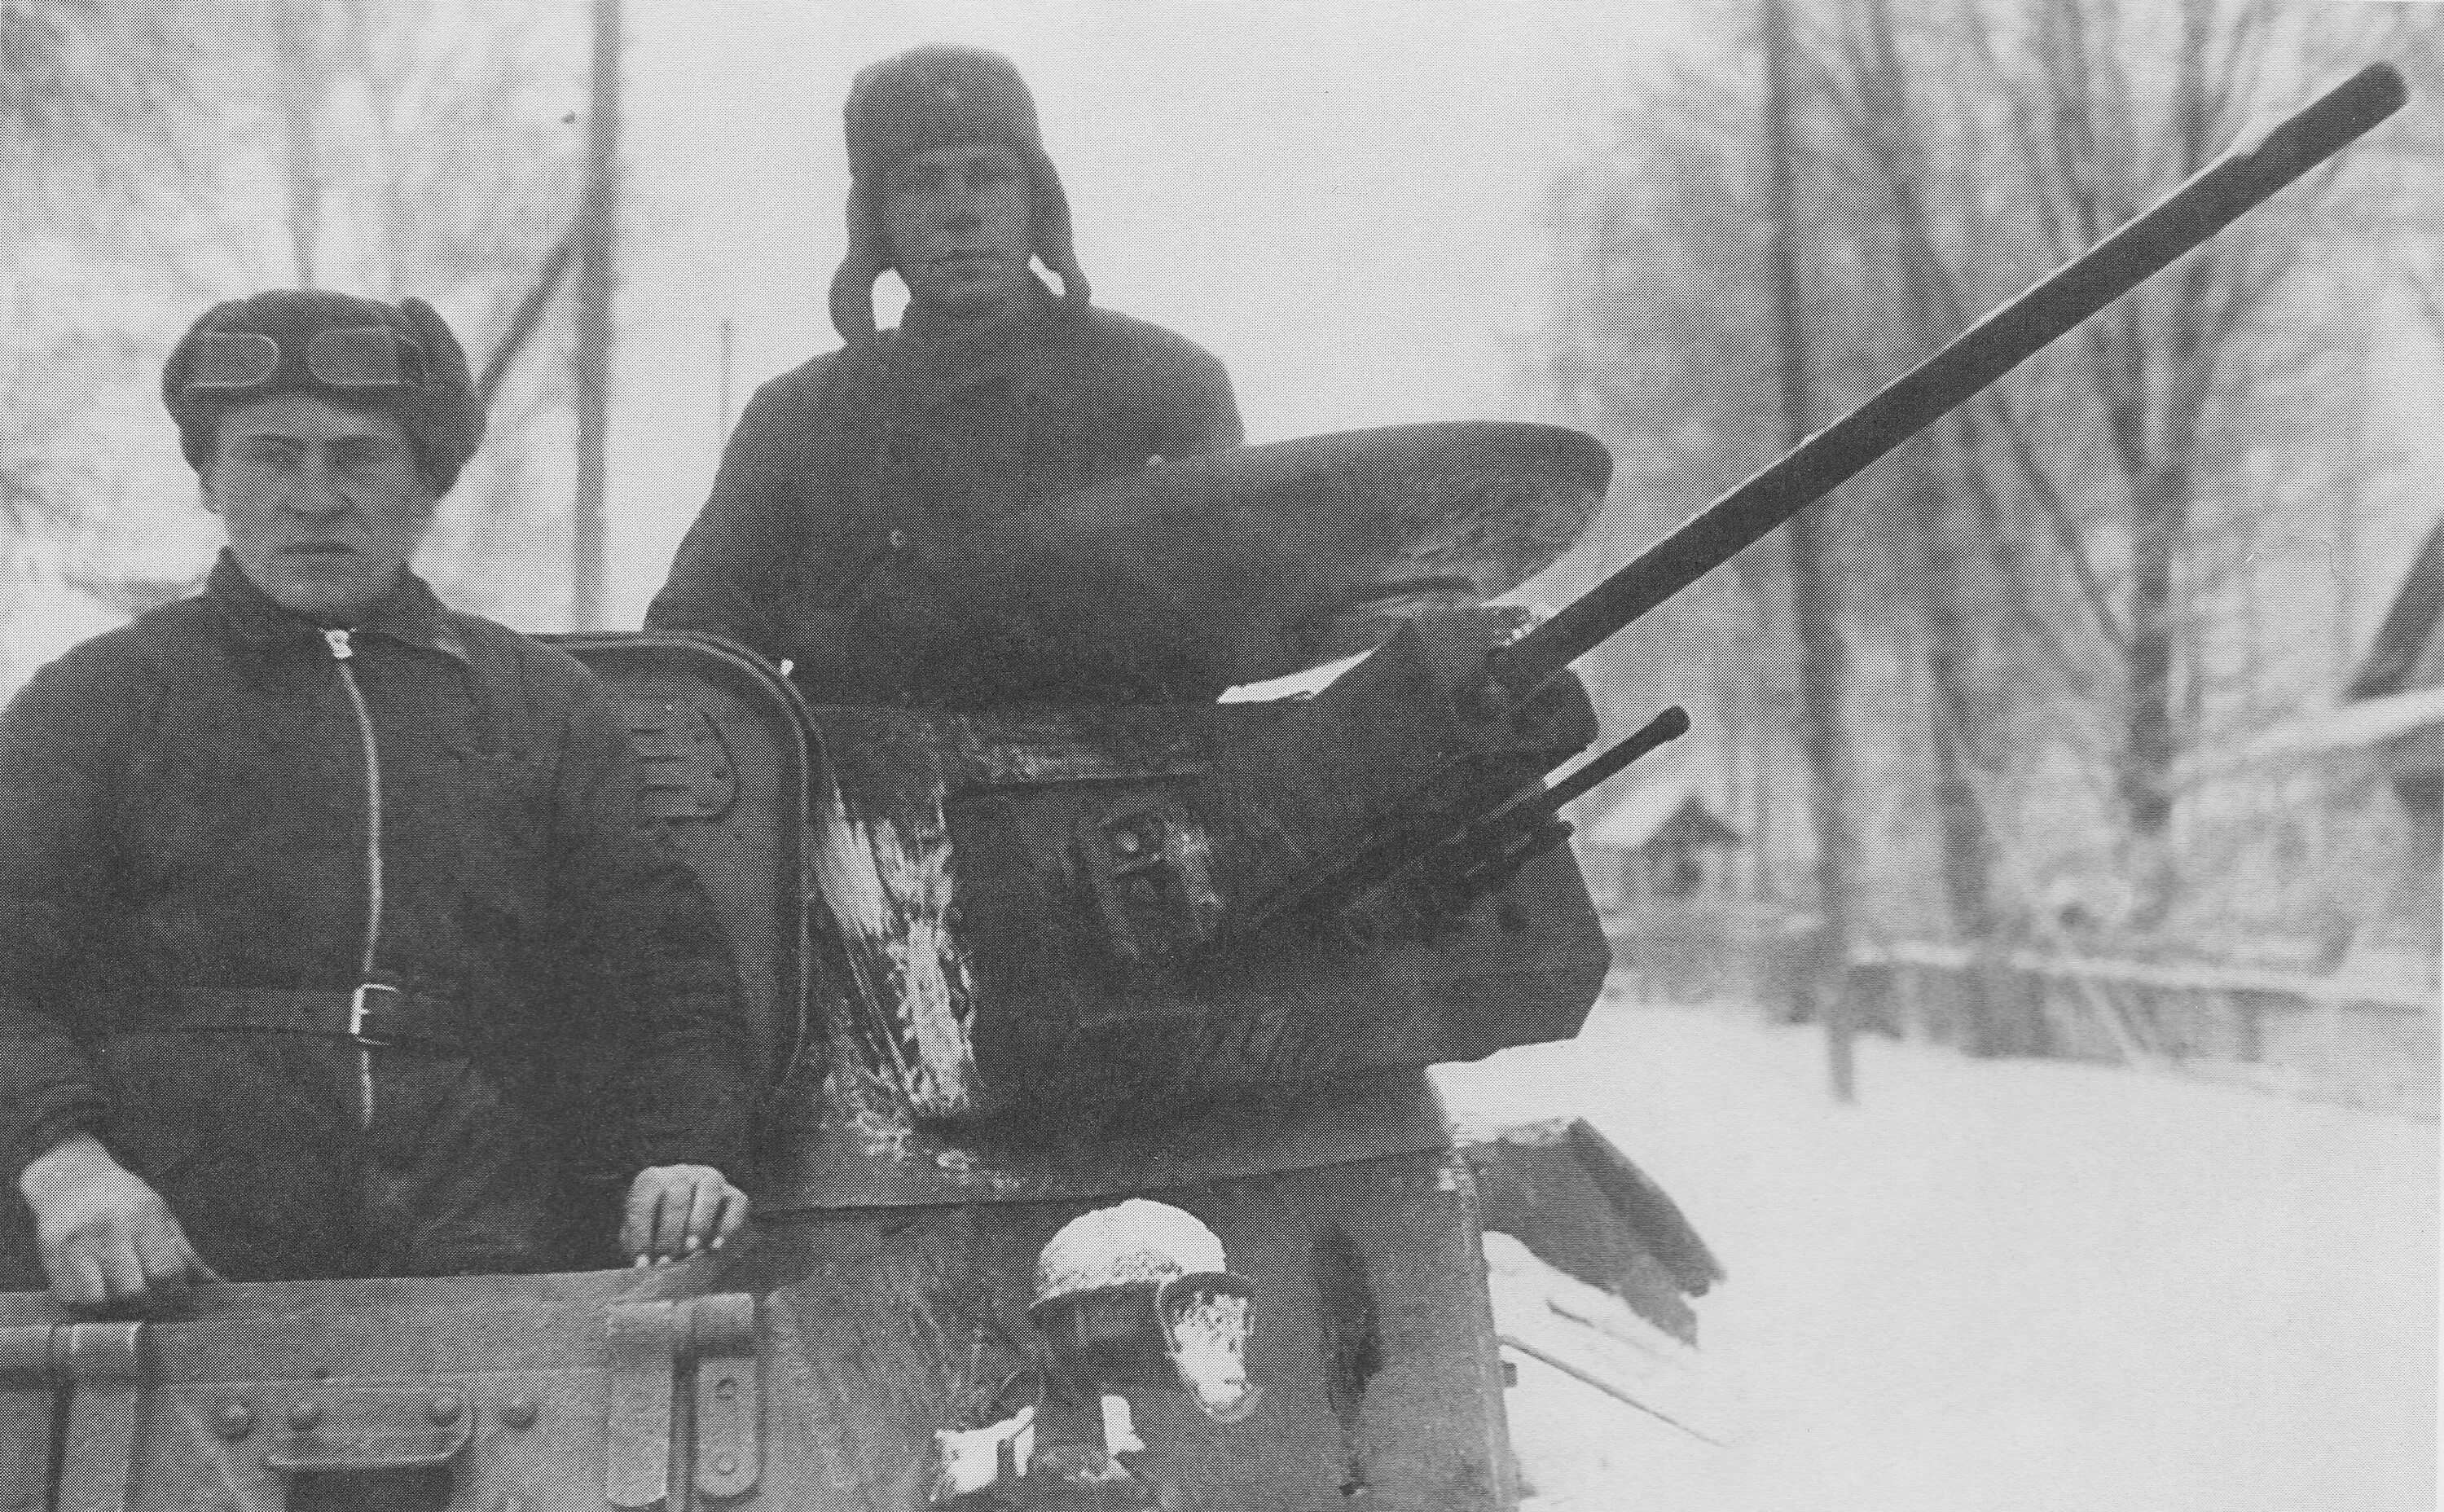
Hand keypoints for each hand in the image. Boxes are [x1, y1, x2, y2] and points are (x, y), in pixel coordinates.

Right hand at [17, 1134, 219, 1310]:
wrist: (70, 1180)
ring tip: (124, 1304)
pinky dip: (88, 1308)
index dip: (175, 1293)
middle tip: (152, 1304)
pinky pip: (71, 1300)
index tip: (177, 1298)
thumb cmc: (125, 1201)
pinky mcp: (49, 1258)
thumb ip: (185, 1253)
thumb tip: (216, 1285)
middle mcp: (108, 1230)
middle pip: (132, 1291)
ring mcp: (76, 1245)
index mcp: (143, 1216)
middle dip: (147, 1305)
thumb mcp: (161, 1215)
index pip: (165, 1271)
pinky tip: (99, 1298)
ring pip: (99, 1301)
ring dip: (115, 1311)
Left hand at [622, 1163, 747, 1265]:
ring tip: (690, 1250)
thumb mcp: (642, 1238)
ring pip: (709, 1190)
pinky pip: (736, 1202)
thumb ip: (641, 1246)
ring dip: (699, 1222)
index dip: (641, 1234)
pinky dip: (728, 1225)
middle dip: (670, 1232)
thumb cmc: (657, 1236)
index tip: (642, 1264)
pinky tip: (716, 1247)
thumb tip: (644, 1266)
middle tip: (666, 1261)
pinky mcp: (733, 1194)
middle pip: (677, 1196)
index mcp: (651, 1181)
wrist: (686, 1233)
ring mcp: (710, 1180)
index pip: (643, 1202)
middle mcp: (681, 1174)